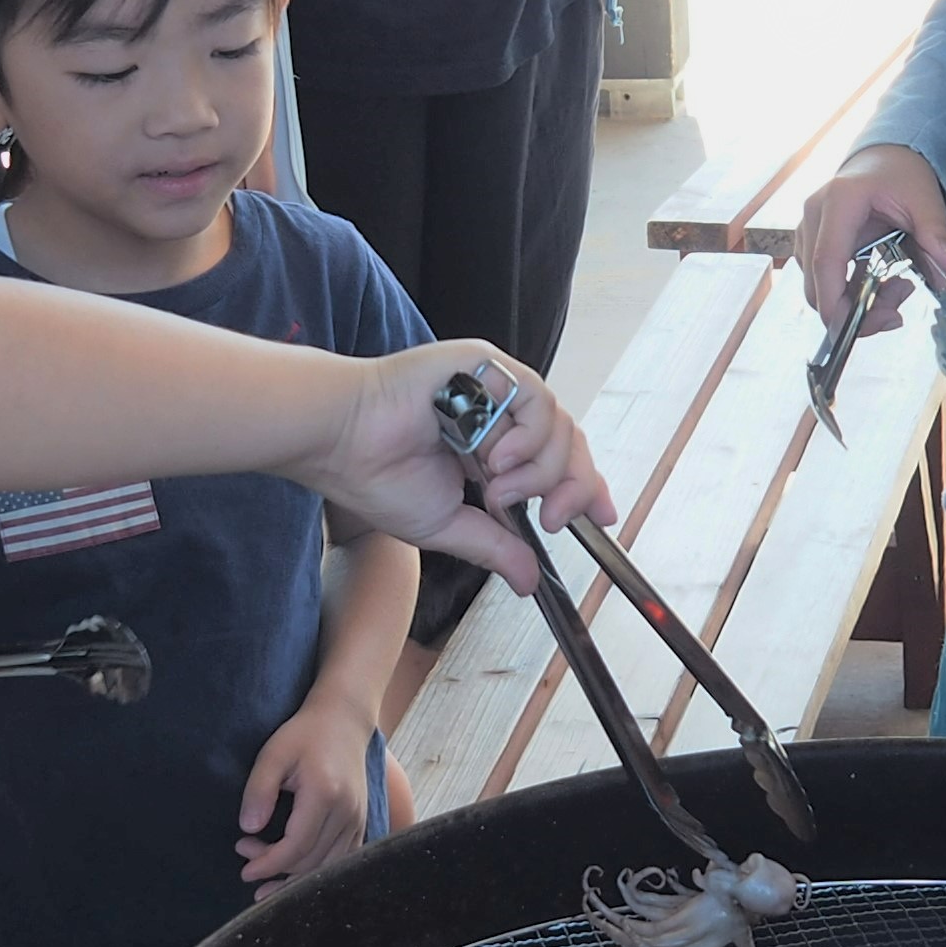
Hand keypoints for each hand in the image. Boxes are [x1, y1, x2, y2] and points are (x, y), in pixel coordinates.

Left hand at [237, 694, 375, 888]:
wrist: (344, 721)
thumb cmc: (305, 734)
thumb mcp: (273, 754)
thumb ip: (259, 790)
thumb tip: (248, 828)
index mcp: (325, 794)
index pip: (296, 847)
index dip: (268, 864)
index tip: (245, 870)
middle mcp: (347, 812)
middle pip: (311, 861)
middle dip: (276, 868)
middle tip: (246, 856)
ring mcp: (358, 818)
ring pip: (327, 865)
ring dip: (296, 877)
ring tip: (267, 878)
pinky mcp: (361, 822)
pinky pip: (342, 859)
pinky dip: (318, 871)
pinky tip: (297, 874)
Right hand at [305, 345, 609, 586]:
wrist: (340, 442)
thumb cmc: (376, 474)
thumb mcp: (450, 526)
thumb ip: (495, 547)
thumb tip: (530, 581)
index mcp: (491, 446)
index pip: (558, 461)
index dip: (587, 486)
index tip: (604, 517)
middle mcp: (498, 413)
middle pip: (568, 442)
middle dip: (573, 486)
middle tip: (552, 519)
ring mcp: (493, 388)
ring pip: (557, 425)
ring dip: (538, 470)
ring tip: (497, 490)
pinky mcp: (484, 365)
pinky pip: (535, 399)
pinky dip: (526, 437)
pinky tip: (493, 460)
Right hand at [794, 144, 945, 334]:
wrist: (884, 159)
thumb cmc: (900, 174)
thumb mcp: (925, 198)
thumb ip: (935, 230)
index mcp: (839, 201)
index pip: (826, 259)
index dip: (834, 300)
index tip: (854, 326)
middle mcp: (814, 217)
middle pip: (817, 284)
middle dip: (855, 310)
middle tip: (898, 309)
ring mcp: (808, 232)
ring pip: (820, 289)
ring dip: (858, 303)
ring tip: (899, 289)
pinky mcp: (811, 245)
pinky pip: (825, 283)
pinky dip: (852, 294)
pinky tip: (883, 283)